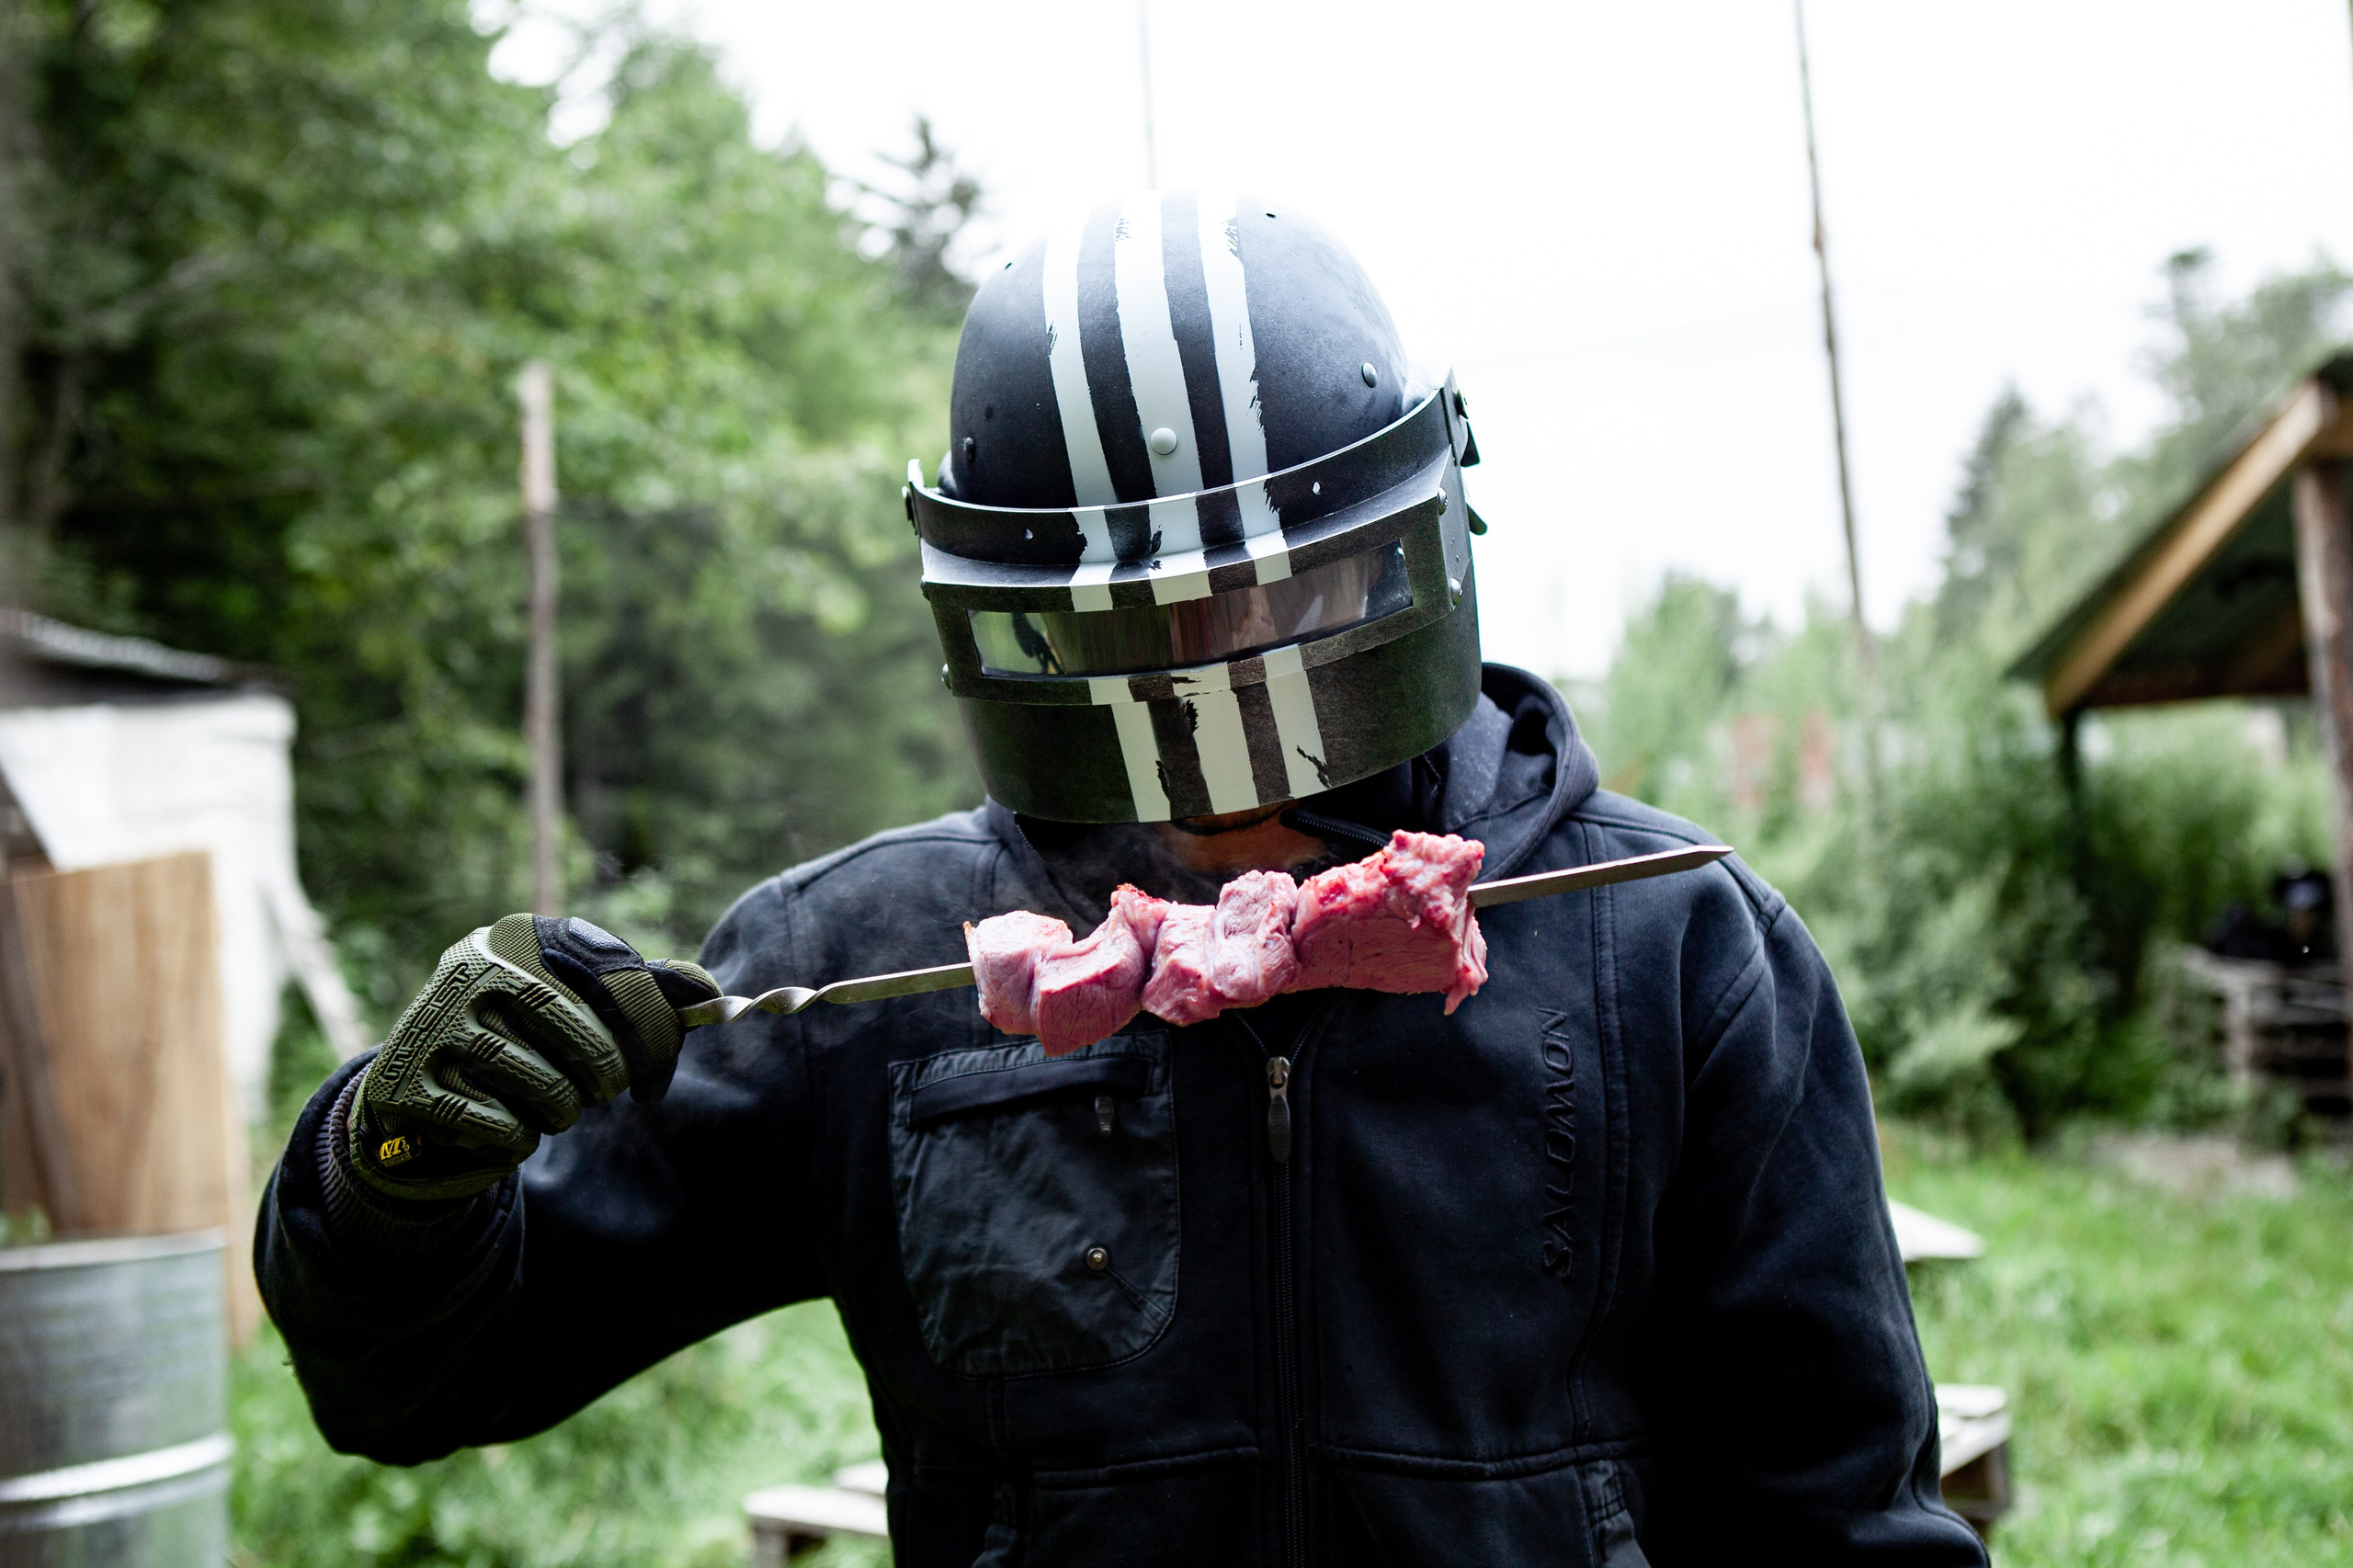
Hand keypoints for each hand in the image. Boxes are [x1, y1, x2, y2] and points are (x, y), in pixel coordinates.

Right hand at [348, 914, 718, 1201]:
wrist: (415, 1089)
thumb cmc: (515, 1039)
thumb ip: (636, 991)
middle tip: (603, 1093)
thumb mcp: (569, 1001)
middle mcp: (470, 969)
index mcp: (519, 937)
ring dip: (561, 1112)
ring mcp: (432, 1025)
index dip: (651, 1031)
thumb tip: (708, 991)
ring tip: (551, 1107)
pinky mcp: (406, 1086)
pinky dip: (518, 1139)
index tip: (656, 1079)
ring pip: (543, 1086)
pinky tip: (506, 1128)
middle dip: (606, 1077)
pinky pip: (499, 1126)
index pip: (613, 974)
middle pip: (583, 1033)